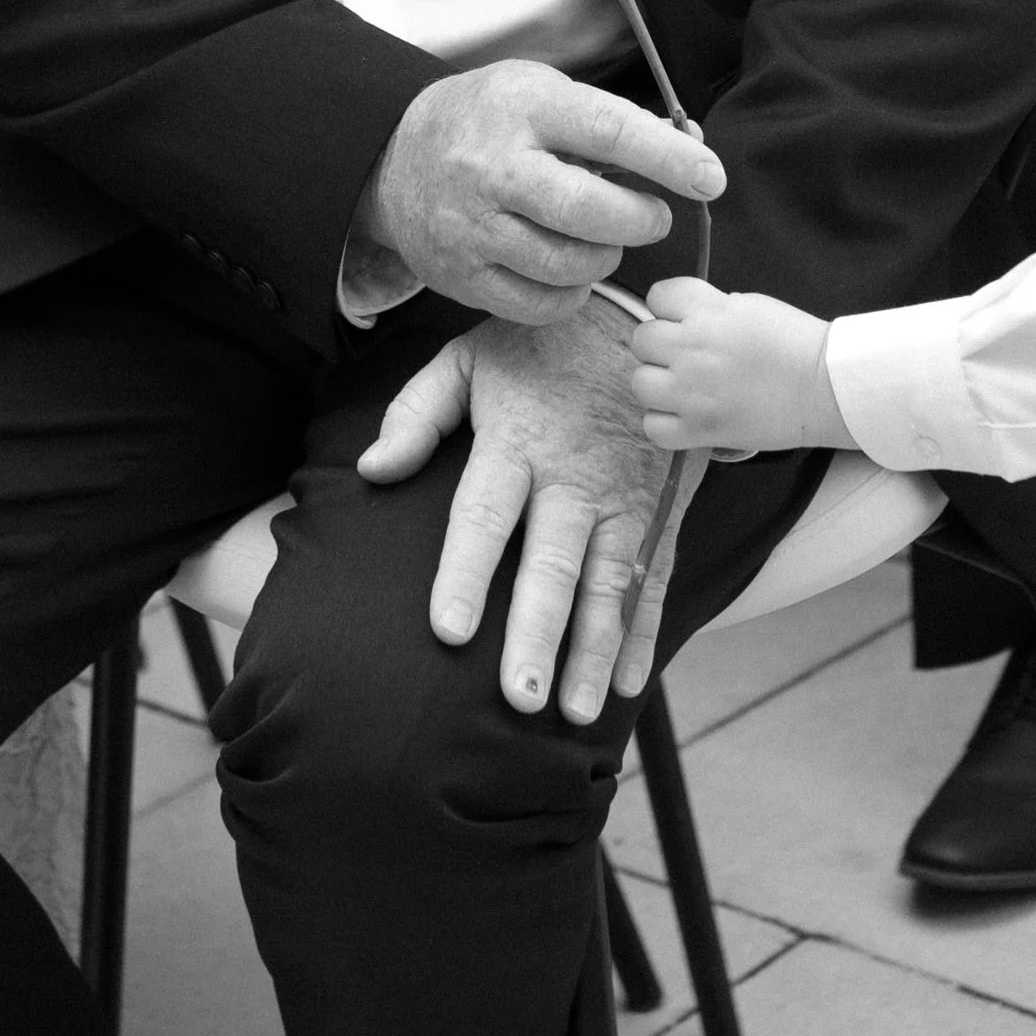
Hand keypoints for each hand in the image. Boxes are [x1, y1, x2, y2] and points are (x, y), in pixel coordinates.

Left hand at [357, 303, 708, 717]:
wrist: (642, 322)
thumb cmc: (538, 349)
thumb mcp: (467, 357)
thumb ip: (416, 413)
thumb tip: (372, 471)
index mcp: (517, 440)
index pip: (484, 515)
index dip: (465, 574)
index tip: (448, 632)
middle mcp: (574, 476)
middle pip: (553, 566)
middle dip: (538, 637)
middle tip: (520, 702)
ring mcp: (626, 496)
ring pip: (610, 584)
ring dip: (595, 652)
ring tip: (576, 713)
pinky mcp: (663, 507)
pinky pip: (655, 577)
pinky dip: (645, 632)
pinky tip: (630, 684)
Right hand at [360, 63, 724, 325]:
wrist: (395, 156)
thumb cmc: (492, 121)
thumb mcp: (546, 94)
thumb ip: (618, 122)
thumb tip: (693, 152)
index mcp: (523, 107)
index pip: (608, 131)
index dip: (668, 159)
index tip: (709, 178)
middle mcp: (492, 167)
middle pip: (587, 210)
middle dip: (640, 219)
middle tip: (655, 216)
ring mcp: (472, 227)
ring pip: (567, 265)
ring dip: (606, 257)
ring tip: (605, 237)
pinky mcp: (461, 276)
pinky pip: (538, 304)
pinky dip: (571, 293)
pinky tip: (570, 267)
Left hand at [633, 280, 852, 454]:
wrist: (825, 388)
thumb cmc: (796, 342)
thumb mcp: (751, 306)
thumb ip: (710, 309)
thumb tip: (682, 320)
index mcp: (709, 311)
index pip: (657, 295)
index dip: (669, 307)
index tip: (684, 318)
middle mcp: (693, 349)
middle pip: (641, 339)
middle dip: (660, 345)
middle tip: (685, 355)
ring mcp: (692, 393)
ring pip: (639, 383)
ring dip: (657, 384)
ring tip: (681, 387)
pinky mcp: (699, 430)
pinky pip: (653, 427)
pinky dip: (663, 423)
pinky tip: (684, 416)